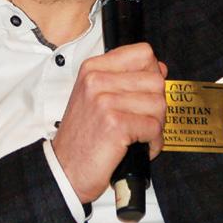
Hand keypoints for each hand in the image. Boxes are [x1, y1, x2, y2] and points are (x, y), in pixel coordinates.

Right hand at [51, 42, 167, 203]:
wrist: (64, 169)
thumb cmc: (82, 137)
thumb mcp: (95, 97)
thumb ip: (125, 79)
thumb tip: (159, 68)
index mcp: (93, 69)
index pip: (143, 53)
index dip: (152, 73)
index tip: (146, 90)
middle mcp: (97, 81)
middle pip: (156, 81)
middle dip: (157, 105)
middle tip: (143, 120)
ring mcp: (105, 101)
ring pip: (159, 105)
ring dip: (156, 126)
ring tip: (139, 135)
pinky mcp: (115, 124)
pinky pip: (154, 127)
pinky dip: (153, 143)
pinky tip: (139, 147)